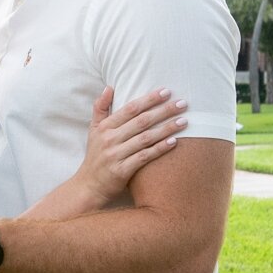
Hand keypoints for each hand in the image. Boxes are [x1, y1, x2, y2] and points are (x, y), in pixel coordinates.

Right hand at [77, 86, 188, 203]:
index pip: (130, 108)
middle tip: (182, 104)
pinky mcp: (122, 170)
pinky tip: (174, 142)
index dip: (149, 99)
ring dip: (166, 129)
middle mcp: (109, 139)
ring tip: (184, 121)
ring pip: (146, 138)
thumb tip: (109, 87)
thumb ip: (100, 108)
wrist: (89, 185)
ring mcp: (115, 155)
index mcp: (105, 127)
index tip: (166, 91)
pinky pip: (145, 157)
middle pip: (141, 121)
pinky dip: (159, 149)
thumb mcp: (93, 130)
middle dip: (163, 111)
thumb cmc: (95, 155)